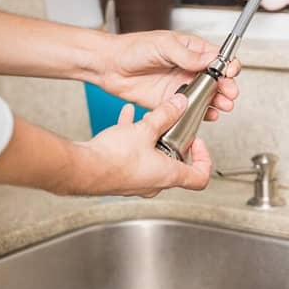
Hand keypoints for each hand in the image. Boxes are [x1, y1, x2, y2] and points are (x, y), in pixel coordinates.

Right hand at [70, 94, 211, 196]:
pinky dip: (132, 138)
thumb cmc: (113, 159)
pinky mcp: (121, 176)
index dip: (204, 159)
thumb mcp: (145, 129)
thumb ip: (165, 115)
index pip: (200, 177)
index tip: (197, 143)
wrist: (84, 168)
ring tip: (145, 121)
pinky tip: (125, 120)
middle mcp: (155, 183)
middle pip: (175, 164)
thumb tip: (178, 105)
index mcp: (168, 175)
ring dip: (151, 139)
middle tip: (170, 126)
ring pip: (152, 157)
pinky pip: (132, 155)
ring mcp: (137, 182)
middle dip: (172, 141)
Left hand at [99, 31, 241, 120]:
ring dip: (217, 101)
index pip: (216, 57)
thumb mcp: (162, 45)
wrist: (109, 65)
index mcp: (189, 50)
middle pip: (215, 79)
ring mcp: (179, 85)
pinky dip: (200, 113)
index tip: (230, 72)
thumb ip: (186, 55)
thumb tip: (208, 60)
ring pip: (205, 96)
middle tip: (229, 93)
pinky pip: (189, 109)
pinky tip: (208, 115)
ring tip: (223, 106)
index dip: (227, 65)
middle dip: (226, 87)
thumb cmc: (132, 48)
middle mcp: (187, 68)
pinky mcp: (169, 101)